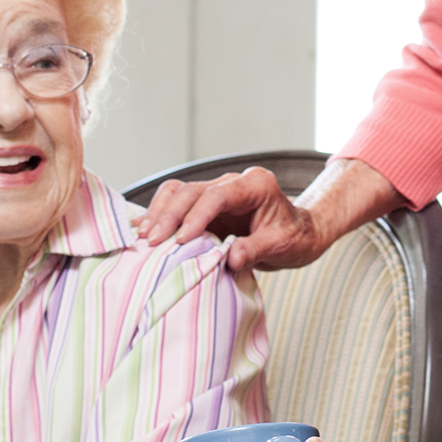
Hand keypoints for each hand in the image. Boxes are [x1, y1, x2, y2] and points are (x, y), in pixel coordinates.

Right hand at [134, 167, 326, 272]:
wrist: (298, 234)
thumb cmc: (294, 238)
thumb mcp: (282, 246)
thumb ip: (256, 250)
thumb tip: (230, 259)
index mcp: (256, 185)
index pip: (217, 195)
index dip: (196, 216)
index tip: (182, 240)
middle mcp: (233, 182)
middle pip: (192, 190)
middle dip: (169, 215)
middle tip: (153, 241)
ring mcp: (218, 191)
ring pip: (179, 191)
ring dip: (159, 212)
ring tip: (143, 236)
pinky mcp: (206, 204)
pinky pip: (177, 202)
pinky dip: (160, 214)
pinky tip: (146, 230)